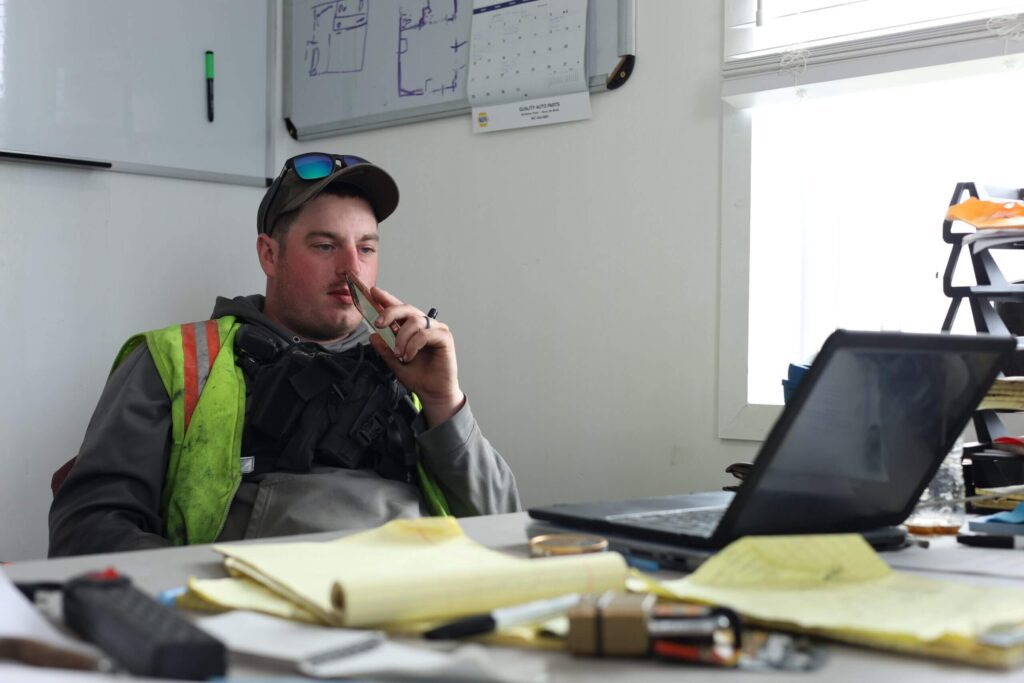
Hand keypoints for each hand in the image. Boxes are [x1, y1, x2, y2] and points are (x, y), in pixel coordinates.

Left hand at [368, 287, 465, 426]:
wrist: (432, 393)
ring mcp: (436, 330)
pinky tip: (409, 356)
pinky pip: (424, 334)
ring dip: (402, 338)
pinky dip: (412, 345)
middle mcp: (425, 325)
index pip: (399, 309)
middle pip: (406, 309)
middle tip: (379, 323)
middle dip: (390, 313)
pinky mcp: (445, 337)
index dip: (386, 299)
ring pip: (414, 322)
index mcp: (413, 328)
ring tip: (399, 354)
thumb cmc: (418, 376)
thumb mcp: (393, 362)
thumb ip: (384, 347)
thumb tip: (373, 335)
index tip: (373, 292)